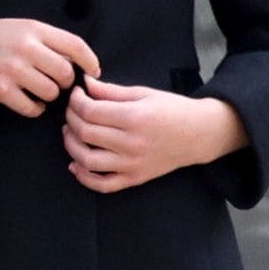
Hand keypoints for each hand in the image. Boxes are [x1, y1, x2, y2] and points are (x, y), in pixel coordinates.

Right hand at [0, 18, 99, 116]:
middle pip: (66, 73)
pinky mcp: (1, 90)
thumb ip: (47, 40)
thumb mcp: (20, 27)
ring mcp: (12, 69)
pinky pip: (32, 108)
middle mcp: (25, 47)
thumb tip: (78, 61)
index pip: (75, 45)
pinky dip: (35, 108)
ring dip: (50, 95)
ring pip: (51, 92)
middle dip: (65, 81)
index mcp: (33, 28)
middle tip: (56, 81)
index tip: (94, 72)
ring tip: (39, 89)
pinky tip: (29, 101)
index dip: (90, 61)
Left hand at [63, 76, 247, 192]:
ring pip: (88, 160)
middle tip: (71, 110)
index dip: (76, 101)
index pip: (90, 111)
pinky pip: (103, 185)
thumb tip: (85, 84)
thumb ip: (111, 91)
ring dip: (71, 146)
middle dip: (71, 118)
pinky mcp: (135, 179)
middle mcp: (132, 143)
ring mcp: (132, 164)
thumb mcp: (143, 93)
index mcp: (134, 118)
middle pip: (86, 133)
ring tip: (70, 132)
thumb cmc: (172, 109)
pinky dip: (84, 177)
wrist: (198, 134)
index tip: (76, 93)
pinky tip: (75, 164)